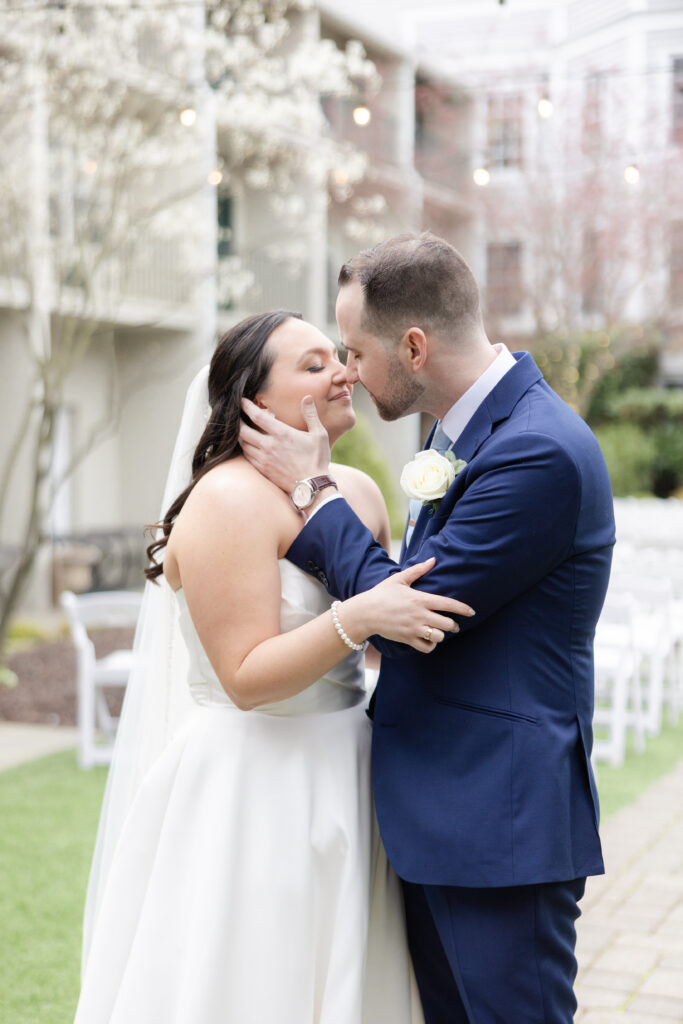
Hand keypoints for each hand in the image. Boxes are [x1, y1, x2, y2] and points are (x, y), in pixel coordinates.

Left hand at [239, 396, 330, 493]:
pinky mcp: (263, 470)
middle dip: (237, 421)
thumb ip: (311, 415)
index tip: (242, 400)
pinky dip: (245, 448)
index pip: (257, 416)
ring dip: (239, 435)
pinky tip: (247, 445)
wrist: (312, 486)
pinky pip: (247, 457)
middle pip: (243, 430)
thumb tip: (307, 398)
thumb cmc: (317, 459)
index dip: (246, 406)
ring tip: (240, 429)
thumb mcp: (319, 434)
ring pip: (243, 444)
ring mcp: (264, 459)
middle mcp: (269, 445)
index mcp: (281, 434)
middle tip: (237, 415)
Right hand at [340, 558, 474, 653]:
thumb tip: (433, 559)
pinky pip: (426, 647)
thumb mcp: (399, 579)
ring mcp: (413, 628)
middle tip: (453, 624)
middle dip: (453, 625)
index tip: (472, 612)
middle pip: (447, 624)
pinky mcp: (407, 639)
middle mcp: (419, 615)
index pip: (448, 604)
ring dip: (441, 635)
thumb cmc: (382, 594)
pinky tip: (428, 640)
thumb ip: (418, 570)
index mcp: (420, 599)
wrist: (365, 612)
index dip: (463, 608)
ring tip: (439, 632)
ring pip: (438, 637)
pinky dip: (430, 645)